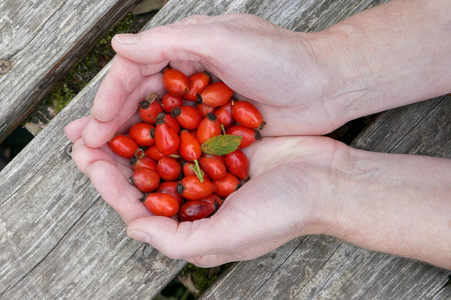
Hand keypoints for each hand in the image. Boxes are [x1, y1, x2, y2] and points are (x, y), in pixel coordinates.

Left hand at [67, 131, 346, 266]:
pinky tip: (147, 104)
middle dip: (112, 157)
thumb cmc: (283, 213)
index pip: (139, 207)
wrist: (326, 181)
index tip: (89, 160)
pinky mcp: (221, 146)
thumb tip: (133, 228)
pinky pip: (185, 132)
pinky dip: (165, 120)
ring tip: (107, 116)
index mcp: (192, 226)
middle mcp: (195, 199)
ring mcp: (208, 170)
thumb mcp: (228, 237)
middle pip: (144, 177)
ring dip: (132, 136)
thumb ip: (177, 241)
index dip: (109, 185)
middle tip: (84, 135)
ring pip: (159, 152)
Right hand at [76, 13, 354, 148]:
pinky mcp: (219, 127)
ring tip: (99, 161)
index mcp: (185, 49)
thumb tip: (118, 44)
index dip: (110, 99)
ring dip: (128, 142)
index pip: (135, 72)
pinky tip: (144, 170)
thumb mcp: (225, 39)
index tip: (93, 128)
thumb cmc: (281, 58)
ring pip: (157, 124)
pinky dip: (161, 154)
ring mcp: (203, 104)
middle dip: (110, 124)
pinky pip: (181, 141)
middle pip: (140, 101)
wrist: (326, 85)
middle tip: (81, 148)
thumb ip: (170, 41)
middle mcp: (189, 75)